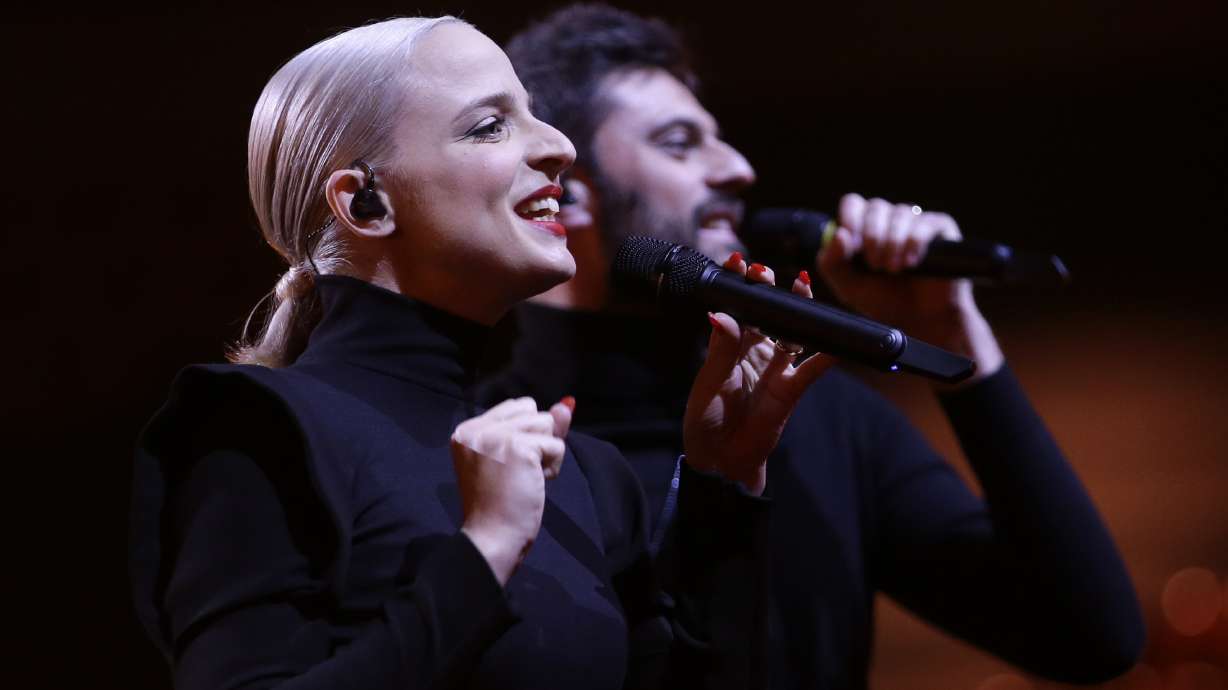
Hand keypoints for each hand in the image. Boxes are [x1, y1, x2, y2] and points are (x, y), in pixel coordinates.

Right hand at [451, 396, 572, 584]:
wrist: (492, 537)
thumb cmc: (501, 505)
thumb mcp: (516, 459)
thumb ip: (537, 429)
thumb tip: (568, 404)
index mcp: (467, 430)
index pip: (516, 407)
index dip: (527, 434)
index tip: (510, 466)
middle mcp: (476, 427)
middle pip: (532, 410)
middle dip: (536, 441)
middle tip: (516, 474)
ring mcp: (496, 435)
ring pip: (547, 423)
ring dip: (546, 454)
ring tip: (523, 478)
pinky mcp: (518, 447)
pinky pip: (556, 445)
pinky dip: (552, 466)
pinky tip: (532, 484)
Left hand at [683, 255, 836, 494]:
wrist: (722, 460)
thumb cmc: (706, 420)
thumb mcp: (708, 384)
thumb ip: (721, 350)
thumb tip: (719, 315)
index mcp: (728, 346)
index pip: (736, 308)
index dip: (738, 285)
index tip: (737, 261)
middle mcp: (754, 351)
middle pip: (767, 313)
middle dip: (768, 290)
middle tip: (765, 272)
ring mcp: (775, 368)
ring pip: (793, 332)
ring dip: (799, 310)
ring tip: (802, 285)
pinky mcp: (791, 388)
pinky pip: (813, 368)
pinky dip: (828, 355)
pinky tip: (838, 340)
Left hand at [819, 193, 1003, 382]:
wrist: (917, 320)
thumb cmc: (881, 300)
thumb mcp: (847, 285)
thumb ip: (831, 262)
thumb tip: (840, 234)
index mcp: (863, 227)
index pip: (853, 204)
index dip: (850, 218)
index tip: (851, 242)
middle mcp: (889, 220)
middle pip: (876, 207)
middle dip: (872, 236)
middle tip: (875, 265)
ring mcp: (914, 222)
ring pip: (901, 213)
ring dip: (893, 242)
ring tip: (893, 269)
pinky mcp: (939, 228)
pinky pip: (925, 223)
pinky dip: (914, 242)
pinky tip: (911, 263)